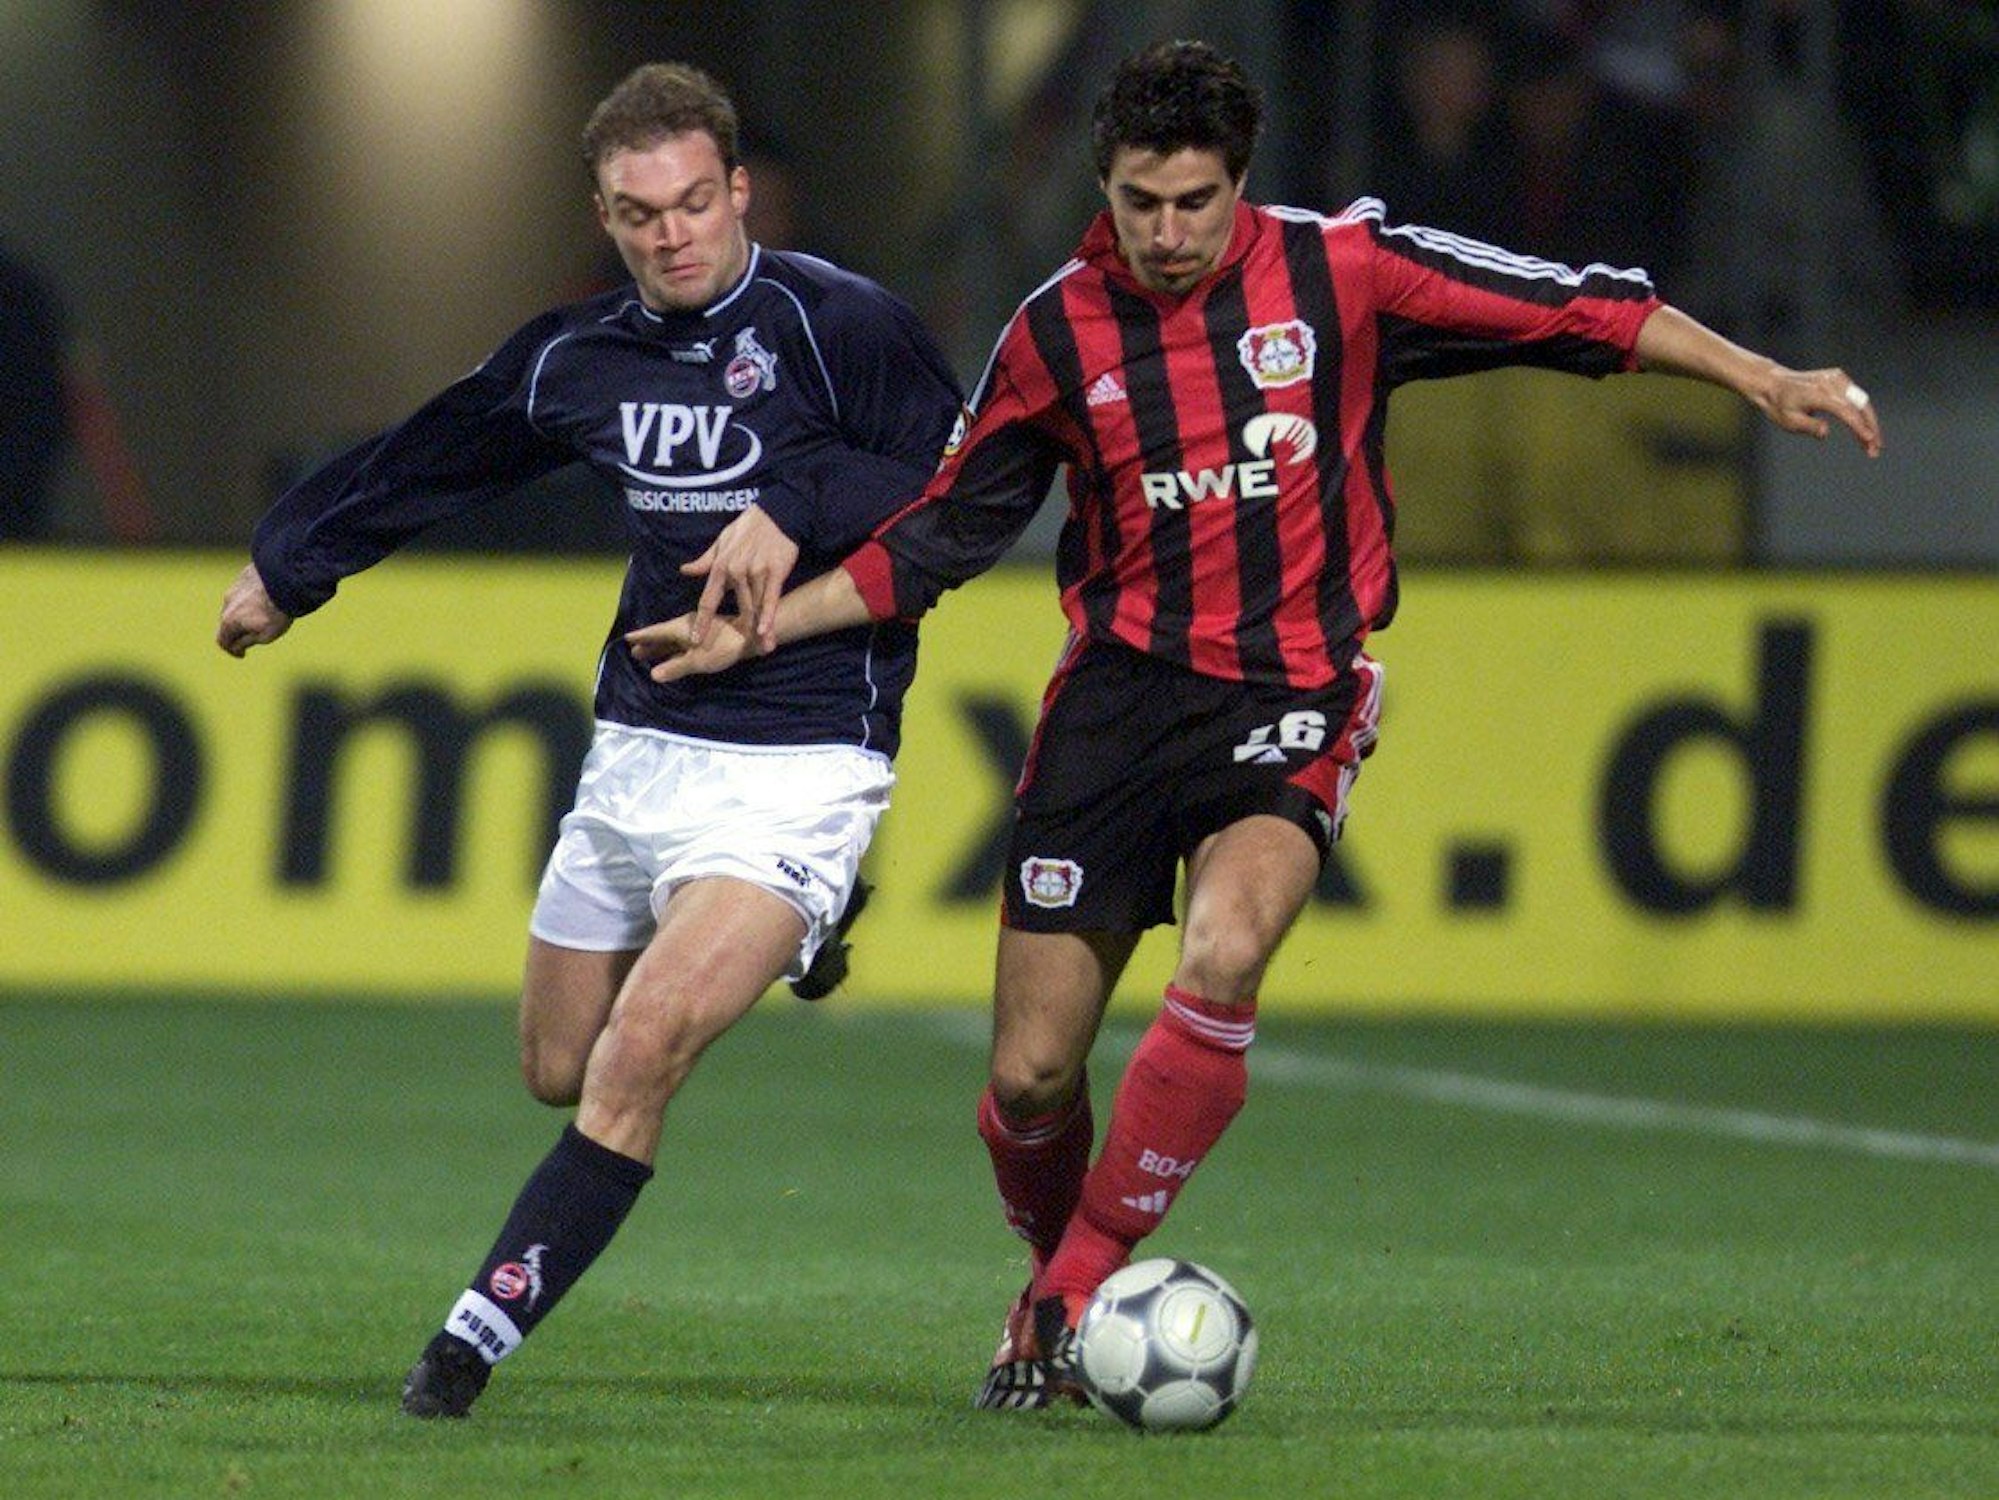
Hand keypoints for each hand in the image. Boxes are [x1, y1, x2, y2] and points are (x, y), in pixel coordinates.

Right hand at [216, 562, 291, 656]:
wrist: (288, 581)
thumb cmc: (278, 612)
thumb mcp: (266, 636)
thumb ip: (248, 641)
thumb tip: (237, 646)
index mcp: (229, 620)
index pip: (222, 640)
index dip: (231, 650)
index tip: (242, 654)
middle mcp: (227, 603)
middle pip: (228, 622)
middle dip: (238, 631)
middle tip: (254, 635)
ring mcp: (235, 587)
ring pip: (236, 604)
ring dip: (244, 612)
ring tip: (263, 615)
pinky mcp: (245, 575)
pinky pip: (245, 590)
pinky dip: (251, 598)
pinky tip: (267, 599)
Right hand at [625, 611, 759, 681]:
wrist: (750, 635)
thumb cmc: (722, 647)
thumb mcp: (697, 661)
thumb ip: (675, 668)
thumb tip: (654, 675)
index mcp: (679, 628)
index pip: (654, 632)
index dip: (641, 636)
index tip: (627, 637)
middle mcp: (686, 625)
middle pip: (662, 635)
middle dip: (648, 644)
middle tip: (634, 651)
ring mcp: (697, 630)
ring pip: (673, 639)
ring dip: (661, 646)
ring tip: (647, 653)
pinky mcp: (708, 635)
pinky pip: (683, 641)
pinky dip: (674, 648)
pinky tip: (674, 653)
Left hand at [681, 504, 798, 652]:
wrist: (776, 513)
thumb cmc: (747, 528)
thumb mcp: (721, 542)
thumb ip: (705, 561)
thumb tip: (684, 570)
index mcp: (720, 566)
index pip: (707, 600)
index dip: (701, 622)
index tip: (694, 642)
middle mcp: (736, 571)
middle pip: (735, 608)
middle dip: (734, 632)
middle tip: (727, 656)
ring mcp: (756, 572)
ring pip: (755, 606)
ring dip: (757, 630)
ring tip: (761, 649)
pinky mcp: (775, 571)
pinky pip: (771, 597)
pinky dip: (769, 615)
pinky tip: (767, 631)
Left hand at [1754, 366, 1882, 457]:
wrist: (1774, 383)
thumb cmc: (1780, 405)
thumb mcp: (1788, 421)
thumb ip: (1809, 426)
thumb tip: (1826, 432)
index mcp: (1819, 393)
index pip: (1846, 411)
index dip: (1859, 426)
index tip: (1870, 440)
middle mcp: (1831, 382)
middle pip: (1859, 406)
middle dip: (1870, 428)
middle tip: (1876, 449)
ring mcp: (1837, 378)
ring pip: (1861, 402)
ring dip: (1869, 422)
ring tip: (1871, 445)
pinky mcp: (1839, 378)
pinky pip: (1856, 397)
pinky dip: (1862, 413)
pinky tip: (1863, 432)